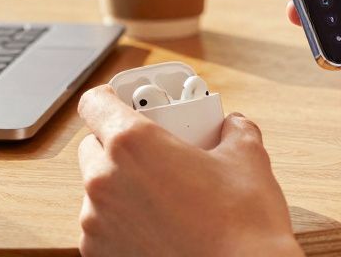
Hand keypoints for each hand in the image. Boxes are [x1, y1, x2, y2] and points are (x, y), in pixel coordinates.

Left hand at [77, 85, 301, 256]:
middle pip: (93, 146)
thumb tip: (233, 126)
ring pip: (97, 189)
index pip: (95, 102)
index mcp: (132, 144)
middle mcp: (104, 180)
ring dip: (120, 186)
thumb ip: (234, 131)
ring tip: (162, 196)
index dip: (109, 98)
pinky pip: (101, 226)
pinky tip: (157, 226)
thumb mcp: (247, 159)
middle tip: (155, 154)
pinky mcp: (100, 255)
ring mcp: (96, 223)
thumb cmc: (242, 225)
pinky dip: (121, 222)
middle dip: (118, 146)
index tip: (121, 102)